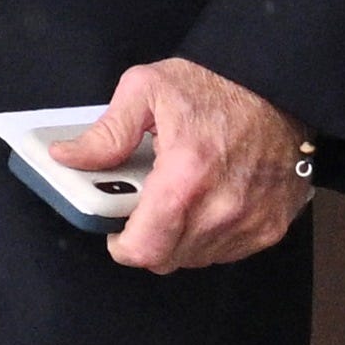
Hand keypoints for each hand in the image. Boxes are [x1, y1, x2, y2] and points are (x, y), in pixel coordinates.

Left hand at [57, 57, 314, 272]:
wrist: (278, 85)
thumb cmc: (213, 85)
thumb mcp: (145, 90)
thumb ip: (106, 133)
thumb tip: (67, 157)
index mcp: (186, 176)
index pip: (146, 248)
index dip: (122, 246)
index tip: (115, 230)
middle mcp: (223, 208)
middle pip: (169, 259)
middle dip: (147, 240)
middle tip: (143, 208)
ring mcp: (252, 221)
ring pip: (198, 258)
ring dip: (179, 240)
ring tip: (176, 199)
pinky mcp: (273, 226)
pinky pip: (229, 251)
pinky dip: (210, 237)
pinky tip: (205, 204)